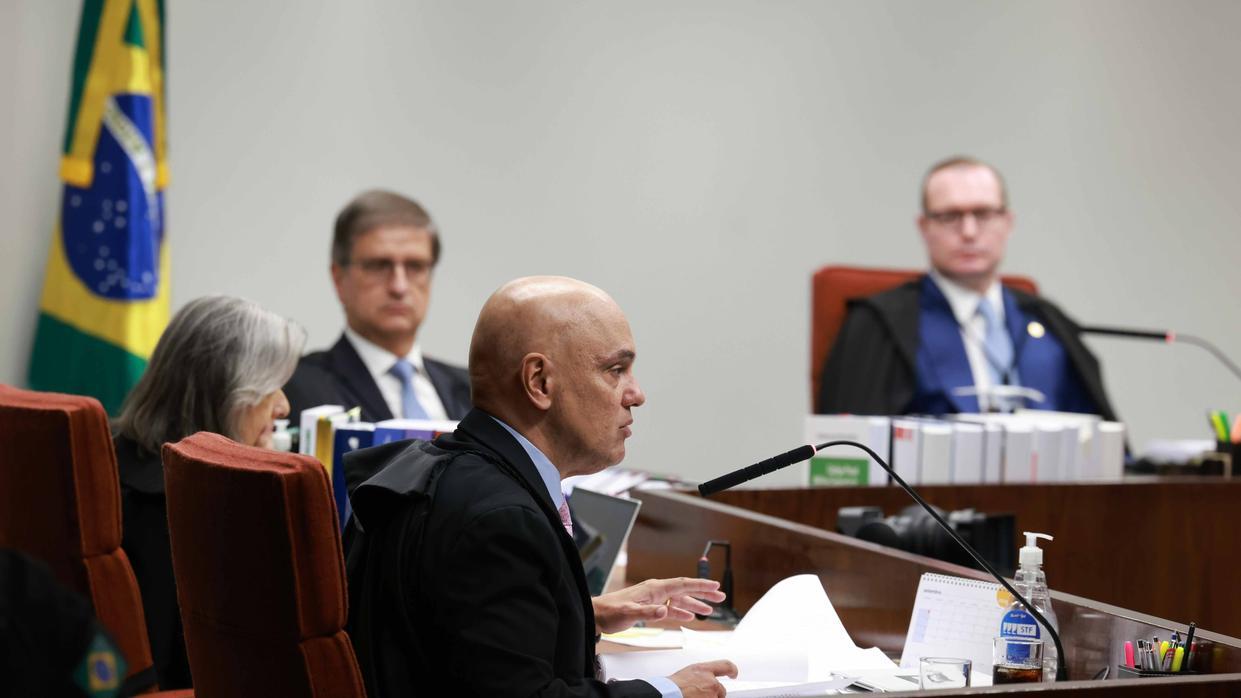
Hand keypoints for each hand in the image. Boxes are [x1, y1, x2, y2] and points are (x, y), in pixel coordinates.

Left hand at [592, 577, 725, 633]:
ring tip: (709, 611)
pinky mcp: (649, 608)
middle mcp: (656, 591)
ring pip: (679, 601)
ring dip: (694, 605)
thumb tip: (666, 611)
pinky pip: (670, 609)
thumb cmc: (611, 612)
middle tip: (720, 597)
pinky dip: (681, 613)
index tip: (716, 587)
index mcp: (655, 588)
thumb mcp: (630, 613)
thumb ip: (649, 613)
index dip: (700, 585)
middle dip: (703, 593)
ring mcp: (653, 599)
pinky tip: (688, 618)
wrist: (598, 615)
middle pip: (685, 590)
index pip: (683, 584)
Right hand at [668, 660, 737, 697]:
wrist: (668, 694)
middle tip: (700, 695)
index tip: (734, 673)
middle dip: (715, 694)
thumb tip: (704, 680)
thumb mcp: (687, 673)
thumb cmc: (672, 686)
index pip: (725, 665)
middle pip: (721, 689)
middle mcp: (711, 681)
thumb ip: (699, 675)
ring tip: (692, 696)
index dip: (732, 669)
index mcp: (703, 670)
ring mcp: (712, 695)